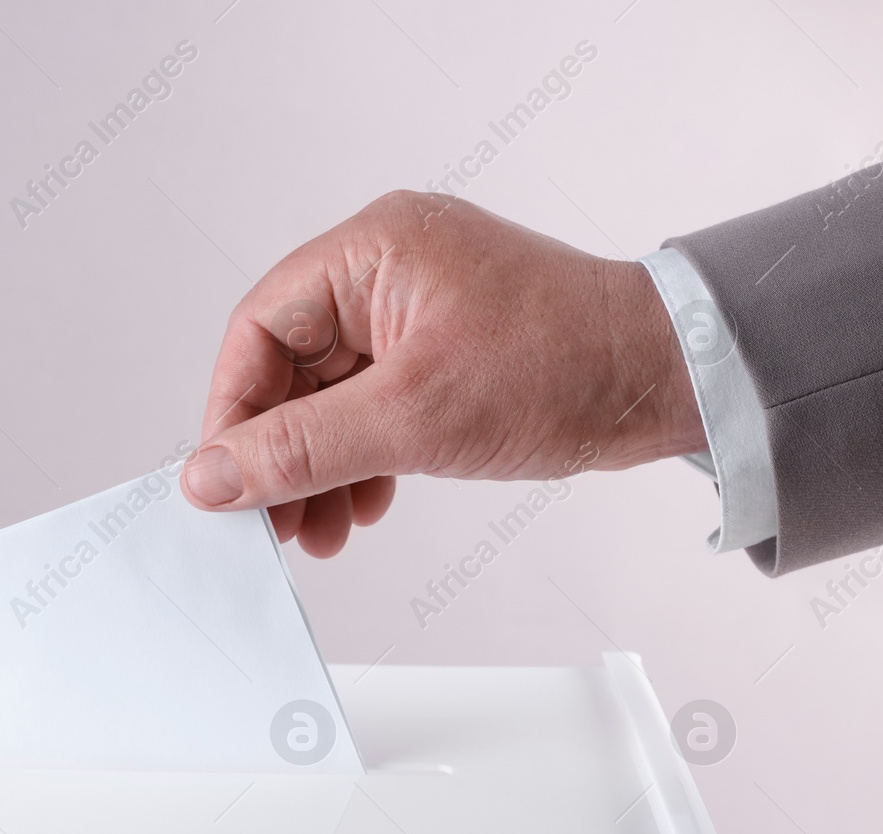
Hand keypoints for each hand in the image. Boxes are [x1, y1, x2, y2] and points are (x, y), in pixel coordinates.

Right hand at [179, 191, 705, 556]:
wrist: (673, 380)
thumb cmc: (568, 367)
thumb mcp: (414, 419)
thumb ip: (301, 451)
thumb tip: (210, 477)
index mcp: (371, 251)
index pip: (259, 330)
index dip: (233, 411)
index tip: (222, 480)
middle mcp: (384, 272)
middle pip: (287, 368)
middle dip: (279, 454)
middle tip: (269, 522)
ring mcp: (411, 314)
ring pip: (326, 399)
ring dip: (316, 470)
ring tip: (316, 532)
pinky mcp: (436, 355)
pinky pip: (368, 409)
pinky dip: (358, 461)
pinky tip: (360, 508)